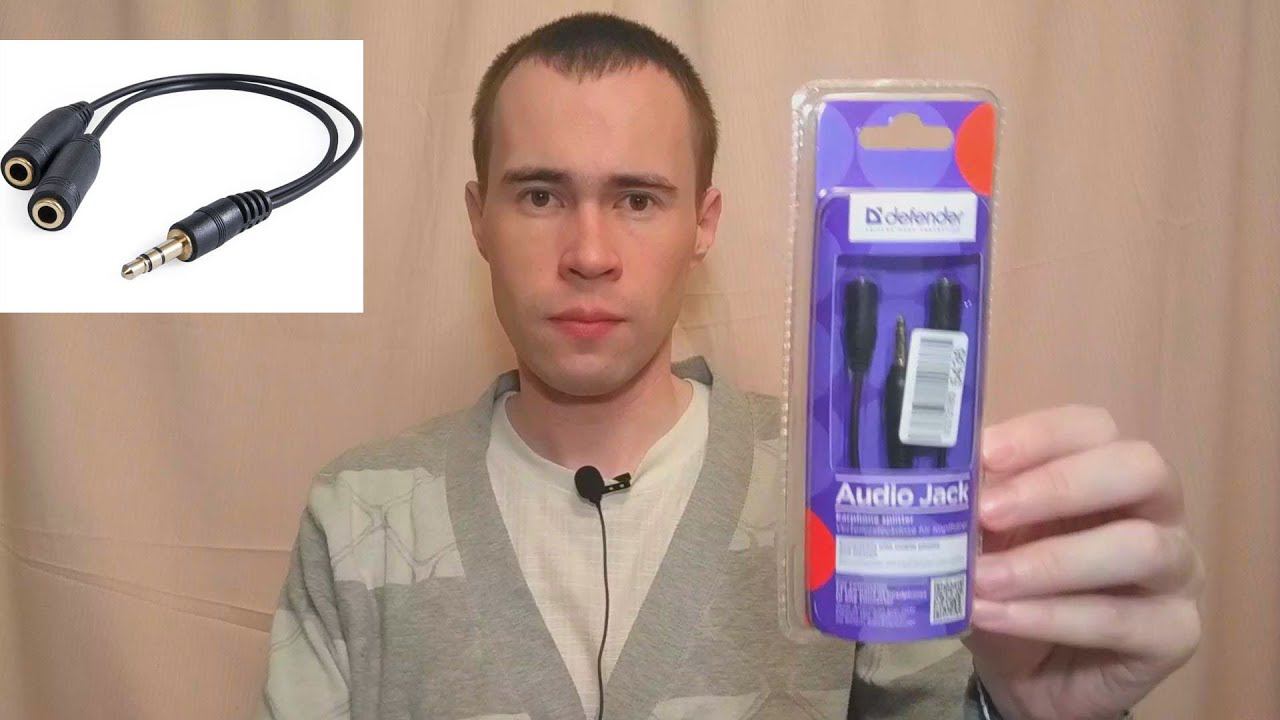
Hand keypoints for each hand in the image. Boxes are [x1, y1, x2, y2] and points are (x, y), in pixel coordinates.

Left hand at [961, 405, 1203, 719]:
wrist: (1026, 674)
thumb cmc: (1009, 584)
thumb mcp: (981, 538)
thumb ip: (974, 503)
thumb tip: (938, 478)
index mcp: (1108, 469)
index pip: (1092, 428)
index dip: (1039, 436)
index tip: (982, 455)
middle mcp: (1157, 509)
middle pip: (1139, 469)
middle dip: (1058, 486)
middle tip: (987, 513)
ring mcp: (1179, 570)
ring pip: (1139, 547)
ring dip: (1047, 562)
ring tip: (981, 580)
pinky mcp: (1175, 632)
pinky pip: (1118, 618)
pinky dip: (1046, 616)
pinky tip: (993, 615)